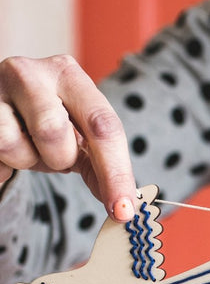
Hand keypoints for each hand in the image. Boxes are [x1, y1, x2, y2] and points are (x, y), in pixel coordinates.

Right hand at [0, 54, 137, 220]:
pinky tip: (10, 146)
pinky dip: (8, 162)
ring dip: (31, 160)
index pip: (103, 126)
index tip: (123, 211)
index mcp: (70, 76)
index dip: (116, 173)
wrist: (0, 111)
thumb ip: (103, 170)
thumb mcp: (79, 140)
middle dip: (60, 159)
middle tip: (59, 159)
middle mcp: (32, 73)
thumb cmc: (45, 125)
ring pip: (19, 145)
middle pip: (55, 132)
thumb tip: (124, 209)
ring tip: (31, 147)